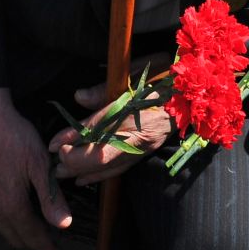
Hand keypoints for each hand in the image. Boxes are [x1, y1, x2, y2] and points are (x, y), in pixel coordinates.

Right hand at [0, 88, 69, 249]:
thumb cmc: (14, 138)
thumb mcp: (39, 165)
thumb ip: (50, 198)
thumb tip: (64, 225)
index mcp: (10, 206)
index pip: (31, 237)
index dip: (45, 247)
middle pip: (15, 237)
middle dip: (33, 241)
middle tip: (50, 237)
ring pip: (2, 228)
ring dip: (19, 231)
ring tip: (37, 223)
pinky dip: (7, 220)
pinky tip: (18, 207)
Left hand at [46, 79, 172, 185]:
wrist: (195, 93)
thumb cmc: (167, 75)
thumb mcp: (139, 70)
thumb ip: (107, 88)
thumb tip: (78, 96)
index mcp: (141, 108)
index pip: (101, 127)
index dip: (75, 136)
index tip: (55, 142)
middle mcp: (142, 133)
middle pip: (103, 154)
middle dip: (75, 160)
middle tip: (53, 161)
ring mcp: (145, 146)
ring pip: (110, 166)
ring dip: (82, 171)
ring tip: (60, 173)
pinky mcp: (145, 152)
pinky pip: (120, 170)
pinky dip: (100, 176)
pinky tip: (83, 179)